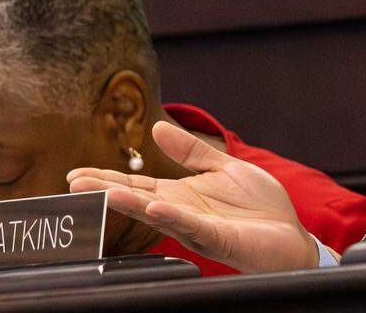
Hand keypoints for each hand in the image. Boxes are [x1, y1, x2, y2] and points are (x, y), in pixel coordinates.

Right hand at [67, 121, 321, 273]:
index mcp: (182, 195)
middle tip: (73, 184)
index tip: (76, 173)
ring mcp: (199, 227)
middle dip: (107, 191)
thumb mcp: (225, 167)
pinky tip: (155, 208)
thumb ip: (192, 151)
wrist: (291, 235)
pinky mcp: (219, 238)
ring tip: (106, 194)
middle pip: (139, 199)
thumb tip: (157, 127)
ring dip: (132, 204)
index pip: (138, 185)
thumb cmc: (259, 207)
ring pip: (159, 214)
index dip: (108, 178)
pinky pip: (192, 226)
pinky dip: (173, 217)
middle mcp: (183, 213)